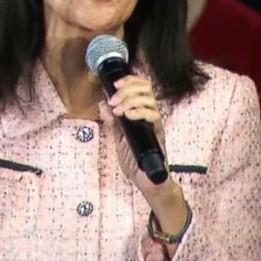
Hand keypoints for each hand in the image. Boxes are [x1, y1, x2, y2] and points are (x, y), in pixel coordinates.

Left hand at [99, 75, 176, 198]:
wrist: (147, 180)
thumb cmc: (136, 160)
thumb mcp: (118, 137)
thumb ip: (112, 121)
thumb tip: (103, 105)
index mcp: (142, 113)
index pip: (141, 87)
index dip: (129, 81)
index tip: (115, 84)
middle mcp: (151, 115)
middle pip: (146, 88)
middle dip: (127, 89)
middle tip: (114, 100)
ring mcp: (155, 124)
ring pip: (150, 99)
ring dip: (131, 100)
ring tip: (119, 110)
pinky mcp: (158, 134)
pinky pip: (154, 117)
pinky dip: (139, 112)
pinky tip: (128, 116)